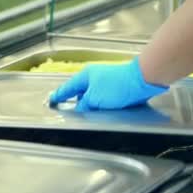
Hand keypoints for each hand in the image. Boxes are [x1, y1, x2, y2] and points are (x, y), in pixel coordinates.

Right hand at [49, 57, 168, 111]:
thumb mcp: (95, 99)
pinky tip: (104, 113)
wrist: (141, 80)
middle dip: (76, 103)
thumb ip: (84, 106)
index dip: (58, 96)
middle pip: (80, 93)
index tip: (51, 100)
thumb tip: (79, 110)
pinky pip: (104, 99)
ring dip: (91, 105)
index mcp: (85, 76)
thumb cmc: (117, 87)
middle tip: (70, 113)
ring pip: (93, 97)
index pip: (67, 88)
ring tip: (89, 116)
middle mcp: (94, 77)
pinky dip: (102, 106)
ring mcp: (106, 82)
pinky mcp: (117, 88)